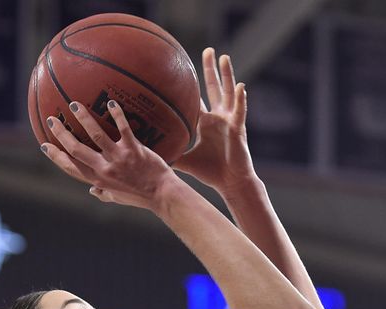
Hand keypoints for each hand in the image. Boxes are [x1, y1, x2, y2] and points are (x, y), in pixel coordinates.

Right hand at [41, 100, 179, 211]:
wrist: (163, 195)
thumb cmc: (141, 196)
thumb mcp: (118, 197)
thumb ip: (104, 193)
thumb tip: (92, 191)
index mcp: (99, 180)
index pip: (71, 168)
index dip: (56, 157)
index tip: (45, 145)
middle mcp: (105, 169)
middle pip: (77, 150)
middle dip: (62, 134)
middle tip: (52, 119)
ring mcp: (119, 159)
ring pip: (96, 135)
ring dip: (83, 119)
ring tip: (75, 105)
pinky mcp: (134, 150)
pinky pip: (123, 128)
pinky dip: (117, 115)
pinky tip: (111, 103)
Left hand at [173, 48, 255, 194]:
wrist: (229, 182)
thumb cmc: (209, 172)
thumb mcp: (184, 160)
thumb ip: (168, 154)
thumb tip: (145, 156)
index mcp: (205, 123)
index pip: (197, 99)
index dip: (191, 85)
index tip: (185, 69)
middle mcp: (217, 118)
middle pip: (214, 88)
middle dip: (211, 70)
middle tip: (208, 50)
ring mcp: (229, 121)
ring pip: (228, 92)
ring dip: (227, 75)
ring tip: (224, 57)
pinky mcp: (238, 128)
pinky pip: (239, 110)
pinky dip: (240, 99)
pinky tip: (241, 86)